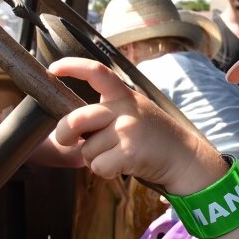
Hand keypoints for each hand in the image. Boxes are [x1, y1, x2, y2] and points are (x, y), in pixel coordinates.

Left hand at [48, 57, 226, 194]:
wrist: (185, 157)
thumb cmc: (155, 137)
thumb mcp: (136, 112)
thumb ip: (108, 113)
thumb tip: (72, 128)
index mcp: (124, 95)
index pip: (97, 72)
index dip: (72, 66)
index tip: (54, 69)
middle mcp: (124, 109)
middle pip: (76, 120)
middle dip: (63, 134)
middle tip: (67, 141)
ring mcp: (127, 130)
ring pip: (86, 150)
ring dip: (95, 159)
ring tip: (117, 155)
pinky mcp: (129, 152)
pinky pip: (98, 166)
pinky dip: (105, 172)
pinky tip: (122, 167)